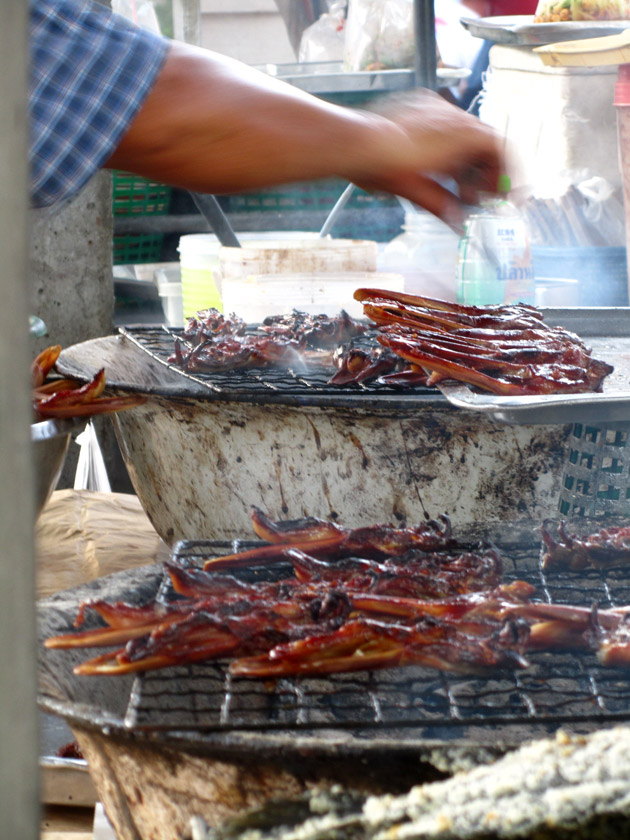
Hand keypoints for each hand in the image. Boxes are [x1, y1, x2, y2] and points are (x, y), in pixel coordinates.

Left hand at [341, 90, 503, 228]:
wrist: (354, 143)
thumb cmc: (384, 166)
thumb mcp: (418, 192)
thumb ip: (444, 208)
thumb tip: (460, 226)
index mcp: (460, 133)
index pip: (502, 147)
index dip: (509, 173)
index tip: (509, 194)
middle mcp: (452, 115)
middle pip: (485, 143)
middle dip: (486, 173)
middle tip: (483, 200)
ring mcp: (435, 109)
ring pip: (465, 137)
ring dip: (468, 165)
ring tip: (460, 193)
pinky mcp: (419, 108)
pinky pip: (446, 129)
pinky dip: (451, 151)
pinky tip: (441, 172)